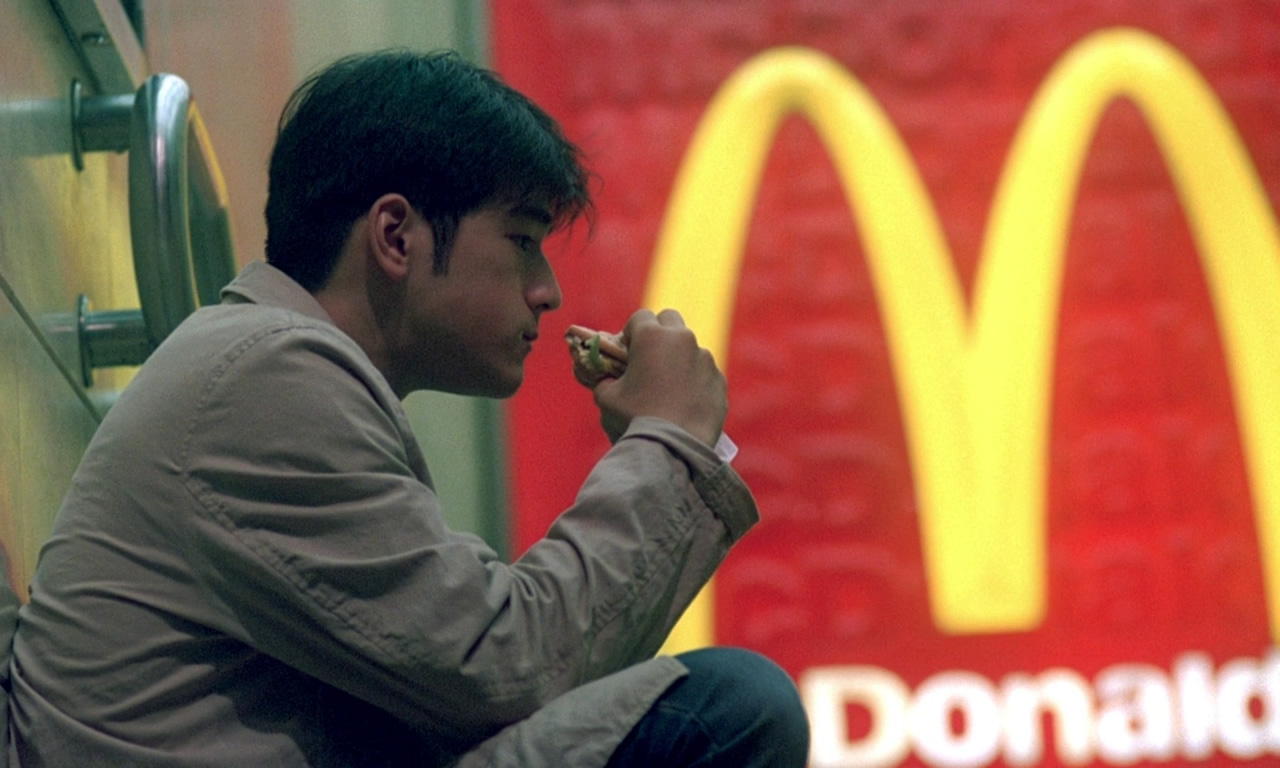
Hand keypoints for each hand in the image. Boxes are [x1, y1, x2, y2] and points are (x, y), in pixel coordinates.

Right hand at [592, 309, 726, 446]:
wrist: (674, 448)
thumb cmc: (635, 419)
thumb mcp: (606, 397)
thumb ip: (607, 379)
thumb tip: (609, 379)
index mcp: (652, 336)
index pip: (640, 318)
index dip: (630, 333)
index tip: (627, 351)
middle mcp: (682, 340)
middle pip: (670, 320)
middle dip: (659, 333)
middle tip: (649, 358)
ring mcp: (705, 359)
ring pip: (689, 348)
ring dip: (678, 359)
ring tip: (669, 388)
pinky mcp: (720, 380)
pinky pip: (704, 372)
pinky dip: (695, 381)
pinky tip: (685, 404)